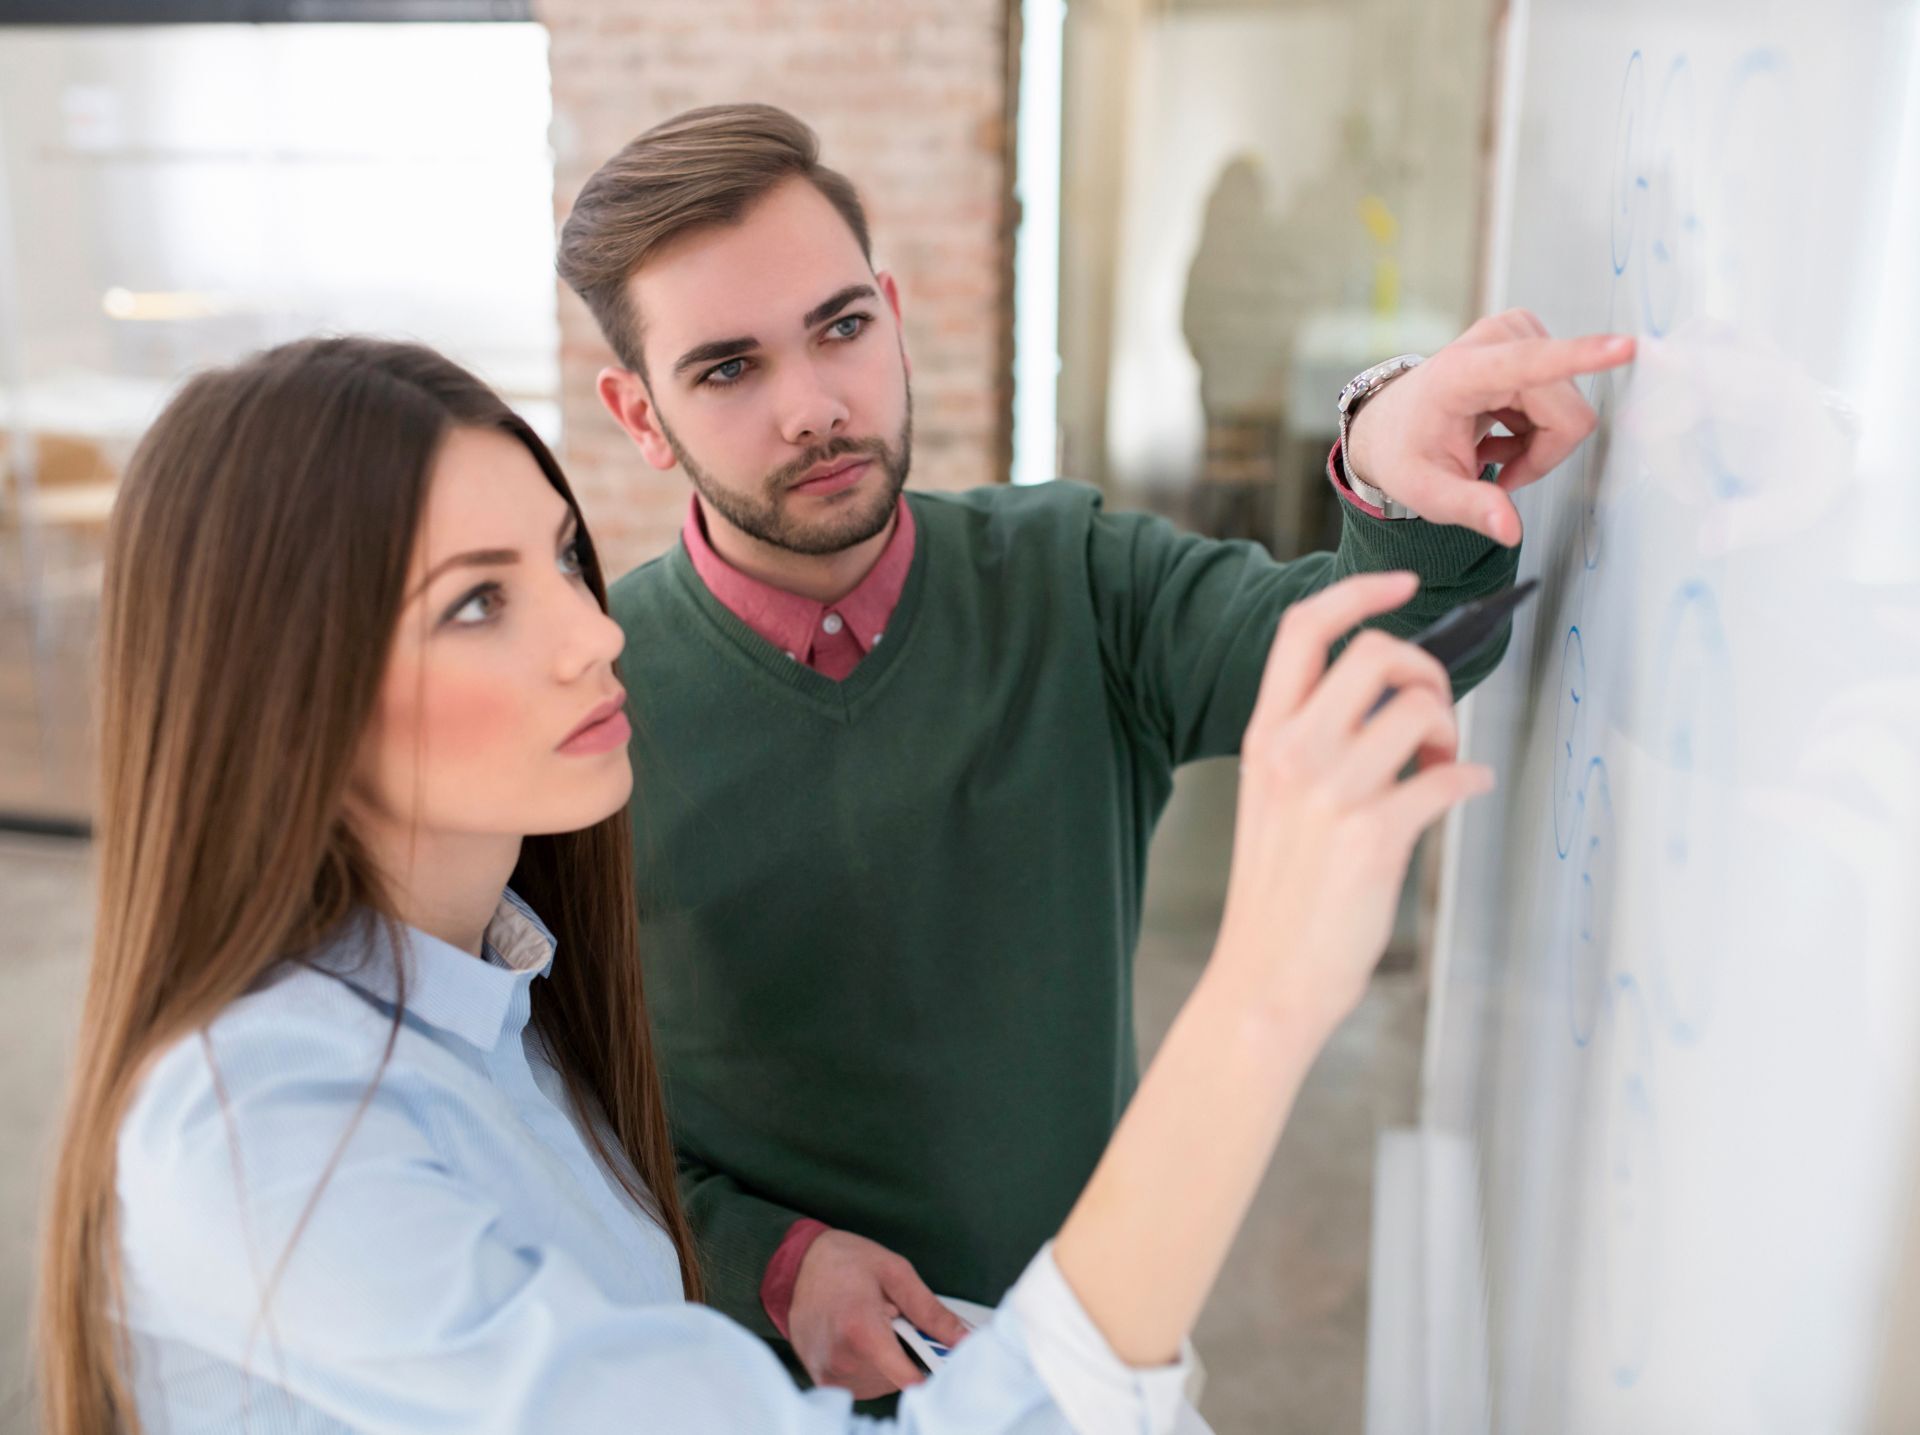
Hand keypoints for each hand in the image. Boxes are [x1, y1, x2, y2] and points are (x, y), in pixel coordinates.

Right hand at [787, 1230, 968, 1399]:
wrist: (798, 1265)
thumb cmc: (846, 1262)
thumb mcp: (896, 1273)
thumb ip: (931, 1311)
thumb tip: (964, 1339)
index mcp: (861, 1330)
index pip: (907, 1378)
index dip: (932, 1374)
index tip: (944, 1365)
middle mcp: (842, 1359)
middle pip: (898, 1378)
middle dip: (907, 1353)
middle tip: (894, 1320)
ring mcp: (830, 1374)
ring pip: (883, 1384)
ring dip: (888, 1361)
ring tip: (873, 1327)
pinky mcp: (823, 1380)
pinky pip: (863, 1385)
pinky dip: (871, 1367)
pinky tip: (860, 1340)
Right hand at [1219, 571, 1494, 1029]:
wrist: (1265, 980)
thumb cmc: (1278, 896)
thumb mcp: (1273, 803)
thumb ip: (1314, 747)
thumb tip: (1393, 705)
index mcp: (1265, 736)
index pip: (1304, 630)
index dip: (1359, 593)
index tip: (1403, 583)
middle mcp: (1294, 753)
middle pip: (1376, 654)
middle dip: (1426, 669)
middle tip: (1431, 713)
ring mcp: (1331, 793)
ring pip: (1420, 709)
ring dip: (1450, 730)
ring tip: (1438, 765)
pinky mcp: (1373, 836)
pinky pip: (1449, 778)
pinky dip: (1470, 778)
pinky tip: (1465, 791)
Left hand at [1346, 309, 1635, 545]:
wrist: (1388, 423)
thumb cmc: (1404, 452)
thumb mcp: (1425, 492)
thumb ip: (1470, 508)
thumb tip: (1510, 530)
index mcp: (1462, 373)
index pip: (1531, 364)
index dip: (1580, 357)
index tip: (1624, 347)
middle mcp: (1494, 342)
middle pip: (1567, 414)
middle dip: (1542, 455)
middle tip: (1498, 475)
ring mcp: (1515, 333)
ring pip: (1570, 410)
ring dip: (1537, 442)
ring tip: (1490, 450)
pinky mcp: (1529, 337)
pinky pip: (1564, 400)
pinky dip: (1536, 428)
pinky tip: (1499, 434)